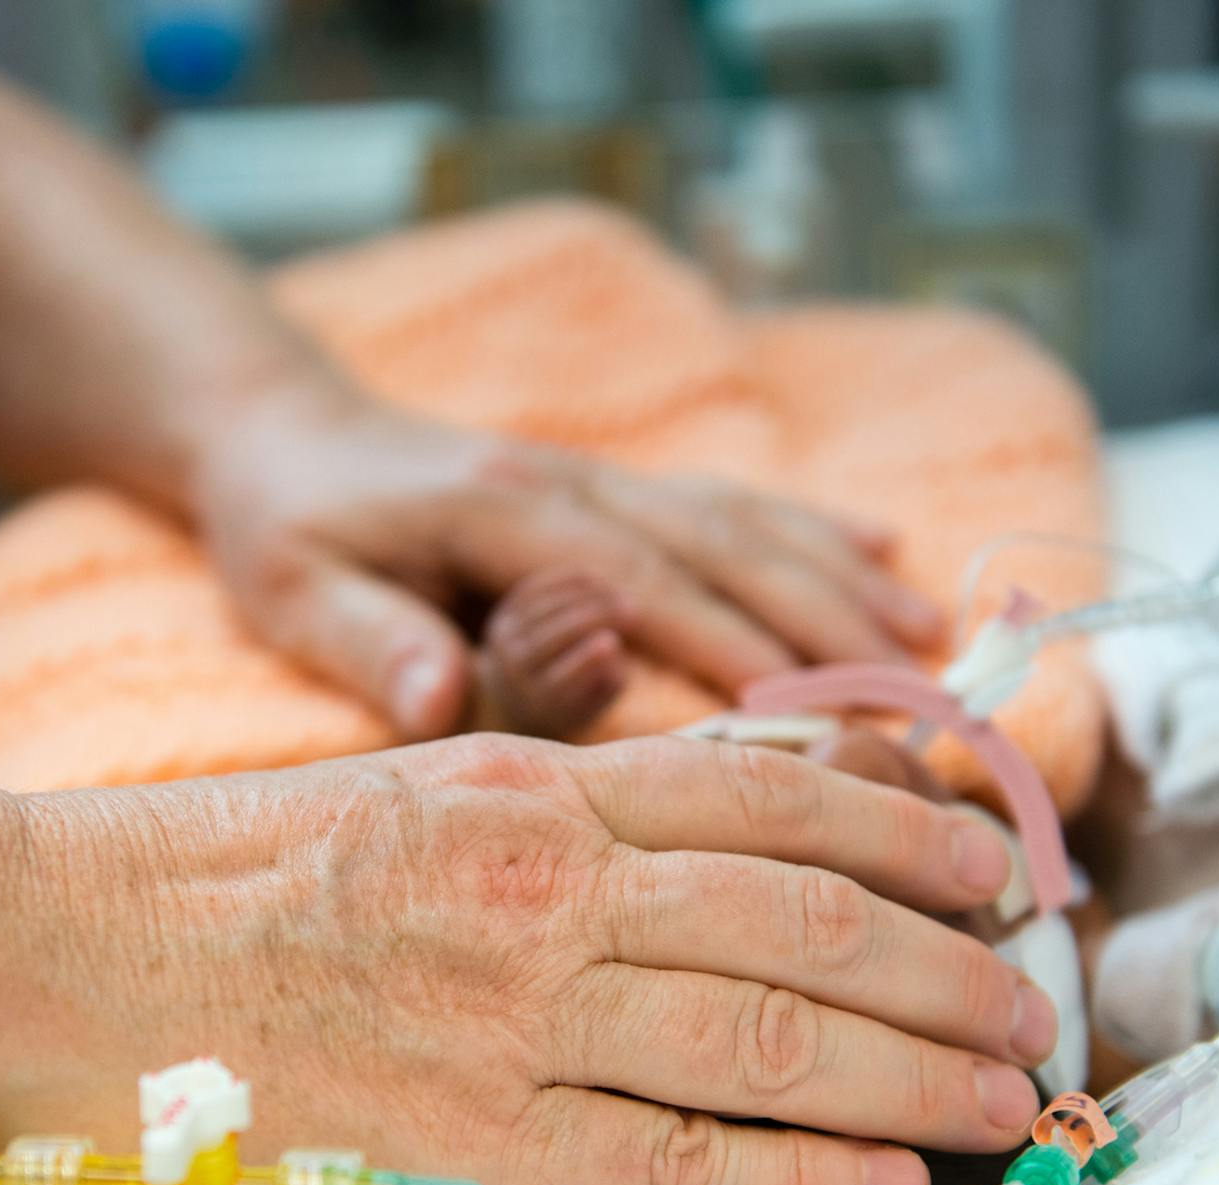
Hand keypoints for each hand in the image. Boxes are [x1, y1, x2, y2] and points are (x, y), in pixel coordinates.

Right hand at [12, 734, 1054, 1184]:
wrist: (59, 954)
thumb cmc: (229, 862)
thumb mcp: (415, 776)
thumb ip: (568, 796)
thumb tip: (735, 823)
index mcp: (526, 777)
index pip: (770, 795)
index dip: (907, 829)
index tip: (989, 863)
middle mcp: (539, 885)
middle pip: (805, 921)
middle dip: (946, 966)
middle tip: (1028, 1002)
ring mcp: (507, 1015)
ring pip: (766, 1037)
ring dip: (911, 1070)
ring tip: (1002, 1094)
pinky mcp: (467, 1136)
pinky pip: (667, 1158)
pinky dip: (798, 1171)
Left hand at [192, 385, 945, 739]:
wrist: (285, 433)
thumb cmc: (288, 529)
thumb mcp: (292, 588)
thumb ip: (364, 641)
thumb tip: (435, 694)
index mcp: (505, 515)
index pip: (639, 585)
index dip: (727, 647)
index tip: (812, 716)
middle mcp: (575, 485)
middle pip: (723, 551)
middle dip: (823, 624)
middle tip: (918, 702)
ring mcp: (605, 478)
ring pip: (746, 524)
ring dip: (841, 579)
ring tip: (932, 643)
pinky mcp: (615, 486)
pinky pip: (729, 500)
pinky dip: (813, 528)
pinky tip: (887, 553)